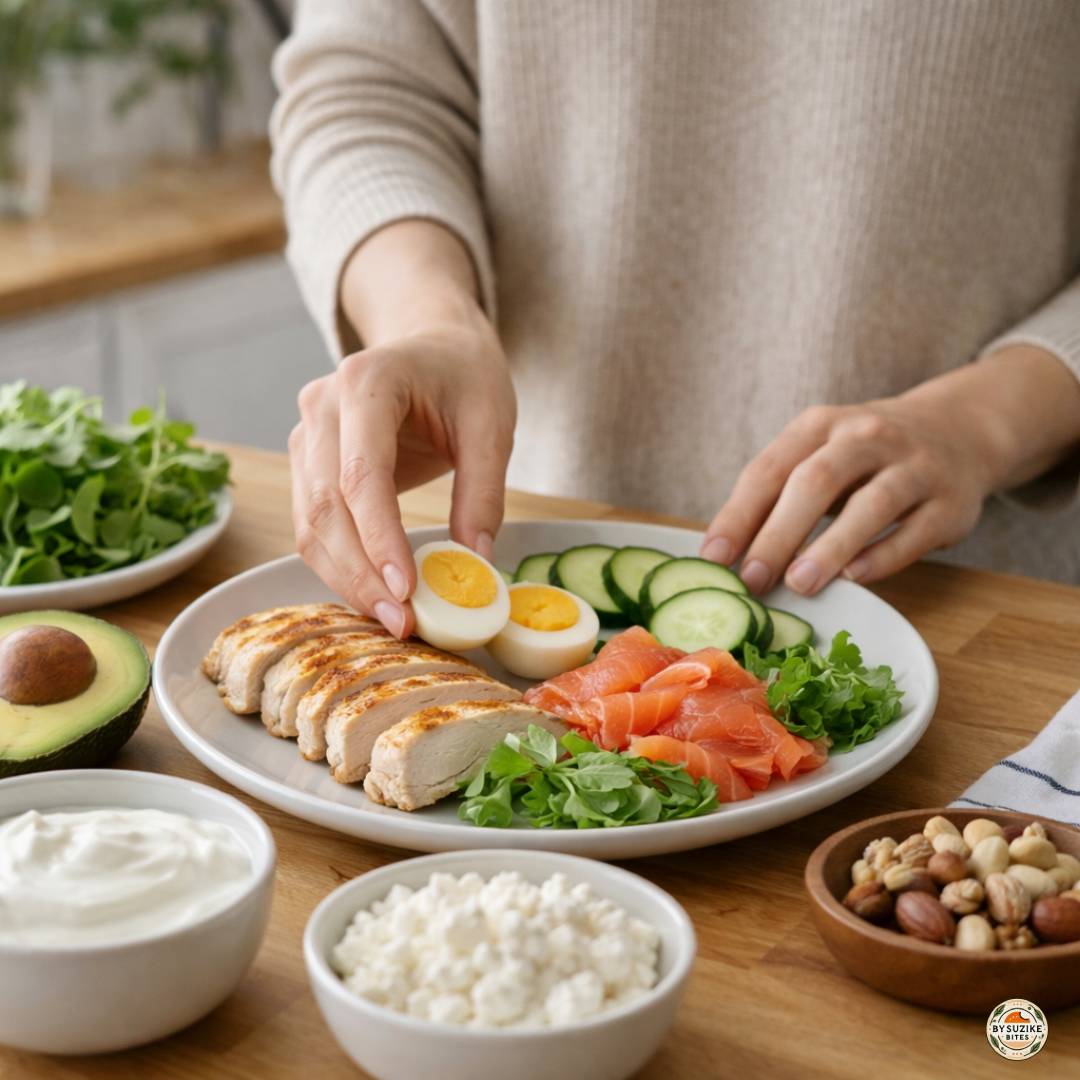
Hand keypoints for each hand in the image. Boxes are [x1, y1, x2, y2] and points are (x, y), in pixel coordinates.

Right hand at [290, 318, 514, 637]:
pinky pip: (314, 524)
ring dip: (346, 578)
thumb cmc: (465, 374)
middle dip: (360, 573)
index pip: (361, 474)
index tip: (406, 590)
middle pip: (324, 506)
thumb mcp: (492, 423)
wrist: (433, 342)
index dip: (379, 538)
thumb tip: (474, 563)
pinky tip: (376, 593)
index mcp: (367, 382)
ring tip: (393, 619)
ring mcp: (306, 435)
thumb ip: (485, 491)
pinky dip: (341, 564)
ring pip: (309, 523)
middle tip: (402, 623)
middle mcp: (322, 407)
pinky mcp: (307, 463)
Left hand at [701, 346, 1079, 594]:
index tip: (714, 557)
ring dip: (831, 546)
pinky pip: (915, 531)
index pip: (770, 469)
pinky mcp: (950, 501)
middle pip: (816, 482)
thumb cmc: (863, 458)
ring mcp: (914, 466)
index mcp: (820, 426)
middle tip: (752, 579)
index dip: (739, 515)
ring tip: (799, 584)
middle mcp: (867, 437)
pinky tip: (854, 578)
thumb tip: (726, 556)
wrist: (958, 430)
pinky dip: (883, 556)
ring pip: (872, 504)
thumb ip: (776, 497)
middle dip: (779, 533)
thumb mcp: (818, 456)